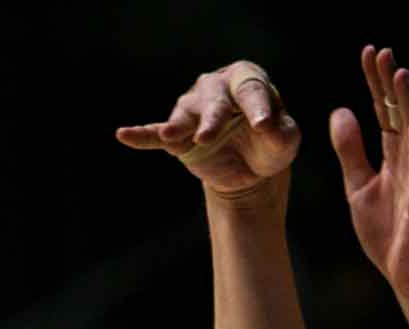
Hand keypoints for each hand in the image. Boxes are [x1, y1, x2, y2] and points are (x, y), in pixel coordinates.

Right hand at [116, 61, 300, 195]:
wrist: (251, 168)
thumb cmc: (270, 143)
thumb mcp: (285, 141)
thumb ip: (281, 133)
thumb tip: (265, 128)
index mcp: (245, 80)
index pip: (249, 90)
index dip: (257, 108)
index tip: (262, 127)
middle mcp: (215, 88)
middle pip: (213, 101)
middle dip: (211, 119)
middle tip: (207, 137)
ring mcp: (193, 110)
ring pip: (185, 115)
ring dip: (179, 127)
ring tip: (170, 136)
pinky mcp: (179, 136)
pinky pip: (157, 133)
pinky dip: (142, 135)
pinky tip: (123, 135)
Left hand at [330, 46, 408, 300]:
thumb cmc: (388, 236)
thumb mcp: (358, 189)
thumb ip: (351, 153)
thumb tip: (340, 111)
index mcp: (395, 158)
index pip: (384, 113)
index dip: (376, 84)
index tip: (368, 53)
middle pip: (401, 115)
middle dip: (391, 84)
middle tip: (383, 52)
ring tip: (401, 75)